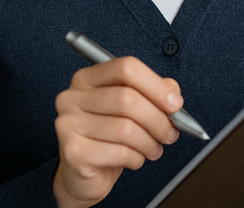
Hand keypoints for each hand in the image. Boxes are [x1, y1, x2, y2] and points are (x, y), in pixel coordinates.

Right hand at [52, 56, 182, 207]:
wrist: (82, 175)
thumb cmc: (108, 137)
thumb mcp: (131, 108)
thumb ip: (153, 92)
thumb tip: (172, 92)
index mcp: (88, 78)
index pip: (126, 68)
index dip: (156, 86)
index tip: (175, 103)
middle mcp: (72, 97)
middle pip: (128, 98)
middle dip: (158, 119)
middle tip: (170, 133)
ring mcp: (68, 124)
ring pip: (126, 128)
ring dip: (149, 142)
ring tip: (153, 148)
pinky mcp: (72, 151)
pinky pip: (119, 152)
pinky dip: (136, 158)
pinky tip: (135, 159)